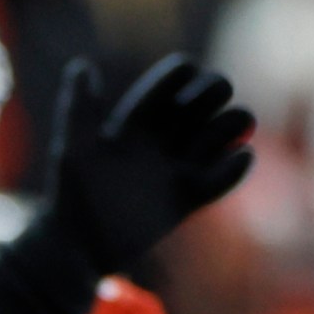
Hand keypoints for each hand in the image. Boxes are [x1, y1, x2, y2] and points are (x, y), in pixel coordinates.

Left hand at [42, 55, 254, 278]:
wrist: (78, 246)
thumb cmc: (70, 193)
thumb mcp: (73, 148)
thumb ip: (79, 108)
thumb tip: (81, 66)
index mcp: (134, 121)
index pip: (167, 85)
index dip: (181, 75)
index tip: (187, 71)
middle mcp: (158, 141)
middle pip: (199, 103)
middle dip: (214, 91)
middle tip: (220, 93)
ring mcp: (174, 170)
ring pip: (215, 138)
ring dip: (230, 127)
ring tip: (239, 126)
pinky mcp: (184, 200)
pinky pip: (218, 182)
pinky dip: (233, 170)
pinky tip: (243, 157)